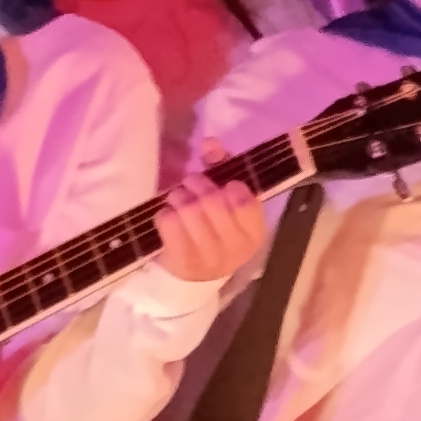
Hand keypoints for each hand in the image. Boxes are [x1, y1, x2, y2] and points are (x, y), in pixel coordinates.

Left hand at [153, 158, 272, 282]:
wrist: (195, 278)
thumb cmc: (215, 231)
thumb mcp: (228, 203)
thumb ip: (223, 169)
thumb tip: (210, 142)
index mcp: (254, 232)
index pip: (244, 199)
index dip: (229, 185)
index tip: (222, 186)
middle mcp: (236, 247)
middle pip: (212, 200)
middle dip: (197, 184)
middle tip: (192, 185)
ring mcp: (208, 256)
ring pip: (188, 209)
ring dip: (178, 197)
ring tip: (178, 200)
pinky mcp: (181, 260)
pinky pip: (168, 222)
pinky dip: (165, 213)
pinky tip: (169, 218)